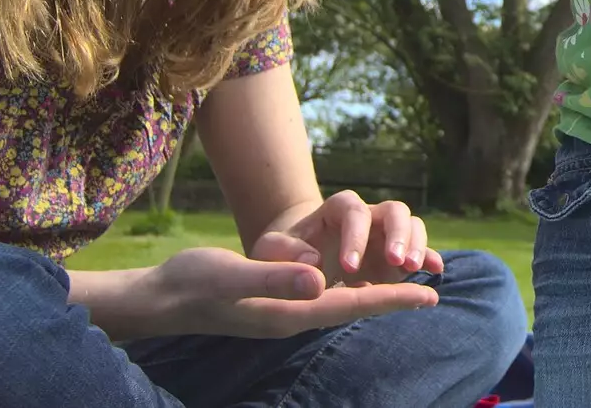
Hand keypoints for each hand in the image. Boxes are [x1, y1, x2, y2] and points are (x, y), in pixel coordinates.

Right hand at [147, 246, 438, 338]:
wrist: (158, 299)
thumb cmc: (191, 283)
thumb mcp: (231, 275)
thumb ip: (274, 277)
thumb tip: (319, 280)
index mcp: (289, 311)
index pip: (353, 304)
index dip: (392, 298)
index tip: (429, 295)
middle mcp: (292, 315)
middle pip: (354, 307)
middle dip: (392, 299)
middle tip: (433, 292)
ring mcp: (282, 311)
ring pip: (340, 303)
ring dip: (374, 295)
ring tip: (406, 288)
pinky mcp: (273, 302)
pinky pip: (322, 299)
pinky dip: (347, 290)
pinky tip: (356, 283)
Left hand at [251, 191, 444, 286]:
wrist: (296, 259)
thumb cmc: (282, 253)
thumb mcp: (271, 249)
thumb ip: (283, 251)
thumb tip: (312, 260)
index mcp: (338, 210)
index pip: (354, 212)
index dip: (355, 237)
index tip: (348, 267)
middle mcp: (368, 216)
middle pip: (393, 211)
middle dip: (397, 235)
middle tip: (396, 261)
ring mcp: (385, 234)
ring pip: (412, 225)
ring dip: (416, 244)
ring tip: (413, 268)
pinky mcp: (396, 255)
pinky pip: (420, 249)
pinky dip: (430, 257)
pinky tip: (436, 270)